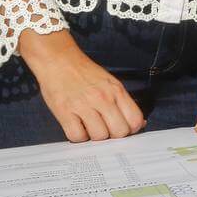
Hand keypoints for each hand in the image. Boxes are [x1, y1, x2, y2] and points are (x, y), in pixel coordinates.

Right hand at [19, 29, 145, 142]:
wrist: (58, 60)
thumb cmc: (83, 72)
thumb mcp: (110, 83)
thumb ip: (123, 102)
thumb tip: (138, 123)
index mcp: (116, 90)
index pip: (135, 120)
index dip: (131, 130)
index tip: (123, 129)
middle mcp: (103, 98)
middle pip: (120, 132)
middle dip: (113, 136)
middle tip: (105, 129)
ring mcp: (84, 105)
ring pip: (99, 137)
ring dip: (94, 136)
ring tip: (88, 125)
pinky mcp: (65, 111)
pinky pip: (77, 136)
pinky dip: (77, 136)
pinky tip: (77, 126)